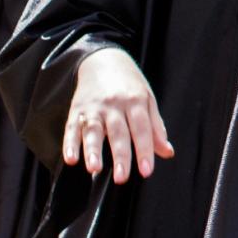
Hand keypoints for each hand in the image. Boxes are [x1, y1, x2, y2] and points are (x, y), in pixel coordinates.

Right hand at [63, 47, 173, 183]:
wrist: (104, 59)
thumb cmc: (129, 85)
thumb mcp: (147, 99)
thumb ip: (156, 127)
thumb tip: (167, 152)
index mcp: (136, 100)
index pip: (142, 128)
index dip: (145, 150)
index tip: (147, 171)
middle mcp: (115, 104)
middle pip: (118, 132)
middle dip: (120, 156)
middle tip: (122, 178)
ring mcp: (94, 107)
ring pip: (93, 130)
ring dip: (93, 150)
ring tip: (94, 168)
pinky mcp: (76, 110)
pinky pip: (71, 128)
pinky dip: (70, 144)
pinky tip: (71, 159)